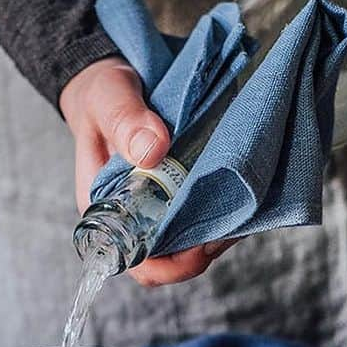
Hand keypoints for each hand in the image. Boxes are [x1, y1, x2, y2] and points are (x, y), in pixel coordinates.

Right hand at [59, 57, 234, 285]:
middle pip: (175, 259)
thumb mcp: (107, 99)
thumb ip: (125, 121)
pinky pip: (205, 213)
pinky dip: (227, 208)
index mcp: (109, 213)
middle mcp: (137, 219)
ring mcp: (162, 208)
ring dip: (221, 229)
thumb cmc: (101, 95)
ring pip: (195, 240)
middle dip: (207, 247)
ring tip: (245, 204)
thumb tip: (153, 152)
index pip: (141, 263)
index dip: (173, 266)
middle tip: (236, 220)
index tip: (201, 245)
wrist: (114, 80)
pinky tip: (244, 191)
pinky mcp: (181, 192)